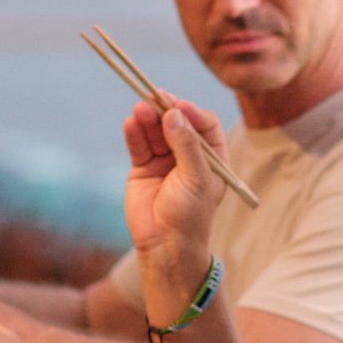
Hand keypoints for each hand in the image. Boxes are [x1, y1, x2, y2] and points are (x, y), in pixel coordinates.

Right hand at [121, 97, 231, 316]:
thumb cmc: (190, 215)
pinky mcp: (142, 168)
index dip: (191, 113)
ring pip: (155, 131)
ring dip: (148, 119)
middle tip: (155, 97)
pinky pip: (139, 145)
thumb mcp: (196, 178)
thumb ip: (185, 145)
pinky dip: (134, 133)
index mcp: (211, 157)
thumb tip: (173, 114)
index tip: (178, 106)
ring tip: (139, 109)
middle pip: (176, 123)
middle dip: (166, 110)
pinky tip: (130, 122)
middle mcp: (187, 155)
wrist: (165, 246)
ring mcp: (164, 160)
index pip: (203, 125)